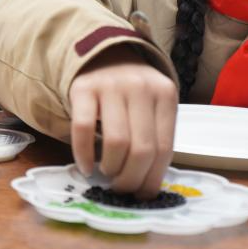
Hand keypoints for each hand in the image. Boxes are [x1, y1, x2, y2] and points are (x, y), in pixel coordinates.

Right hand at [68, 46, 177, 199]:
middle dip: (131, 179)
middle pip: (141, 149)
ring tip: (107, 173)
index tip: (143, 194)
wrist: (104, 54)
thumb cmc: (132, 91)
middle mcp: (140, 87)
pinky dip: (83, 155)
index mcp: (165, 94)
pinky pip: (82, 129)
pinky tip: (87, 167)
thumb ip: (155, 136)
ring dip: (111, 168)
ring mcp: (111, 85)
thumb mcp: (153, 105)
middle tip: (122, 188)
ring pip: (116, 142)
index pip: (164, 148)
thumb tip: (148, 185)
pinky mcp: (83, 88)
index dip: (153, 178)